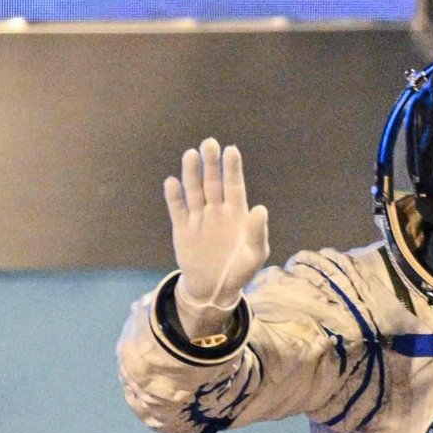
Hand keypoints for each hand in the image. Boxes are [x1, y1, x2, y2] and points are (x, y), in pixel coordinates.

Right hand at [163, 138, 271, 319]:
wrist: (215, 289)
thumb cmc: (239, 270)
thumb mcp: (255, 255)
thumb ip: (257, 233)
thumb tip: (260, 209)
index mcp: (236, 213)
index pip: (234, 185)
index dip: (232, 168)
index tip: (231, 150)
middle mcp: (216, 210)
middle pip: (212, 182)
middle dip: (211, 163)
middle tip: (209, 143)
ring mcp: (198, 218)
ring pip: (194, 191)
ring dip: (191, 173)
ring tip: (191, 155)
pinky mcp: (182, 229)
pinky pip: (178, 210)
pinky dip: (174, 197)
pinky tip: (172, 182)